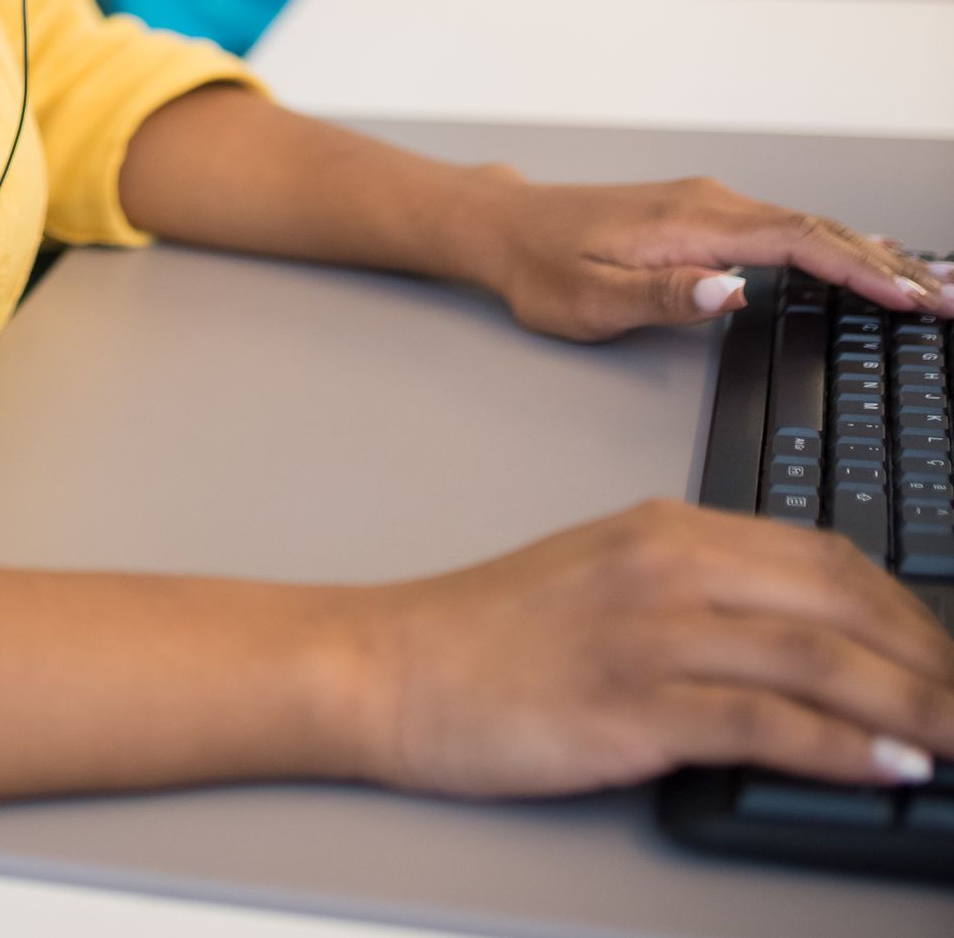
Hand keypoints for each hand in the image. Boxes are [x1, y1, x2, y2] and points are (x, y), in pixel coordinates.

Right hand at [333, 500, 953, 796]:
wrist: (396, 664)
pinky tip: (889, 768)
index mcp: (666, 527)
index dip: (905, 609)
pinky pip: (765, 723)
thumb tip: (800, 636)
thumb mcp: (605, 577)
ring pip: (819, 660)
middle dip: (927, 656)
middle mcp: (669, 566)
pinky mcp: (633, 706)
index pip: (821, 554)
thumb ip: (697, 590)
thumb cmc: (495, 633)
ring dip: (912, 708)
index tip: (945, 655)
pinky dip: (842, 748)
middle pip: (839, 600)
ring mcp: (652, 633)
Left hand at [462, 167, 953, 340]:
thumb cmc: (541, 268)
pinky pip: (786, 228)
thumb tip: (732, 291)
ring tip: (928, 284)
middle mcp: (708, 203)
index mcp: (690, 222)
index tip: (908, 297)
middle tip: (947, 299)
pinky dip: (835, 246)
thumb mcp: (590, 300)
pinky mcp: (704, 214)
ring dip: (870, 256)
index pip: (796, 242)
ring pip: (808, 227)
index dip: (857, 271)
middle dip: (886, 266)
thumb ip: (665, 298)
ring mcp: (708, 204)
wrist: (505, 228)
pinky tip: (865, 259)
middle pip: (817, 230)